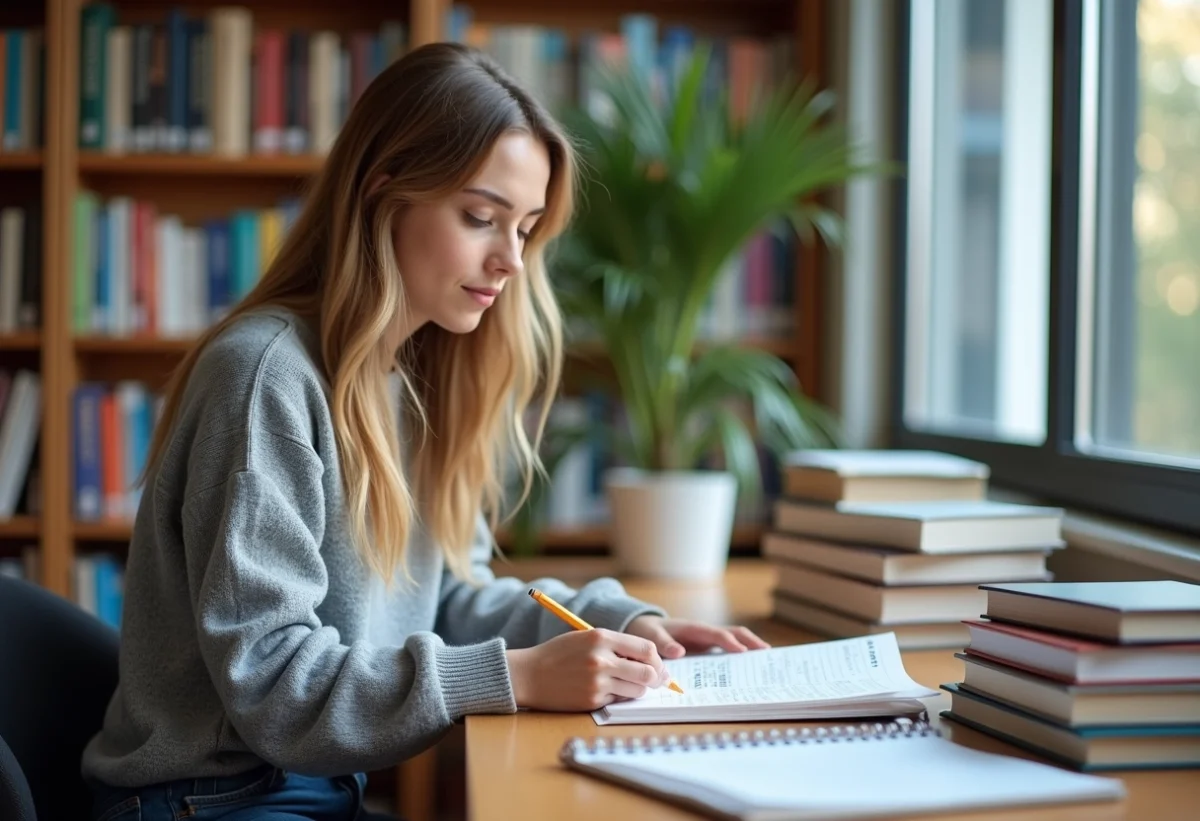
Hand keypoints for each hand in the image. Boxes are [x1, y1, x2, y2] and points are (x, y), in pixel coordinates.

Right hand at [505, 629, 671, 711]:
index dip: (657, 660)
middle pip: (647, 672)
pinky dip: (618, 698)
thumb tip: (649, 661)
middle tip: (657, 681)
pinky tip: (605, 691)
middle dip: (656, 678)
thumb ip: (615, 645)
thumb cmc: (558, 654)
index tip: (659, 666)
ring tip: (626, 685)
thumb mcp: (586, 638)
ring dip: (638, 690)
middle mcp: (601, 659)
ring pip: (636, 690)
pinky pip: (618, 701)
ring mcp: (597, 682)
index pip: (646, 649)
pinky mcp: (592, 700)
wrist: (528, 675)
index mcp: (600, 637)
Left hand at [625, 615, 770, 658]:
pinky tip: (749, 672)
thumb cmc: (647, 631)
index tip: (742, 652)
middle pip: (735, 634)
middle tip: (768, 655)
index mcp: (694, 629)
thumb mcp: (650, 635)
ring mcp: (708, 641)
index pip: (717, 634)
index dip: (730, 642)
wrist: (643, 628)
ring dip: (751, 650)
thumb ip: (663, 643)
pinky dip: (741, 658)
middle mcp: (706, 633)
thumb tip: (680, 652)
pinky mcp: (707, 650)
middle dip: (751, 642)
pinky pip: (727, 652)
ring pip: (735, 642)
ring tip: (768, 664)